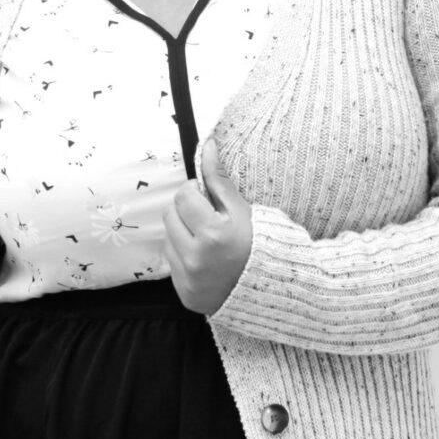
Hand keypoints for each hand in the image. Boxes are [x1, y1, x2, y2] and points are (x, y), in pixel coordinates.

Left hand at [162, 139, 253, 315]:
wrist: (270, 290)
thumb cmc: (259, 244)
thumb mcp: (242, 209)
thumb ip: (219, 178)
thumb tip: (207, 146)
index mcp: (212, 233)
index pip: (183, 196)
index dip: (194, 192)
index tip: (208, 199)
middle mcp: (196, 257)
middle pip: (170, 214)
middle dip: (185, 210)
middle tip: (206, 216)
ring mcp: (188, 278)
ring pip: (168, 238)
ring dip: (183, 232)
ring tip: (207, 238)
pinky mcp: (184, 292)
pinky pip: (172, 263)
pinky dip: (183, 255)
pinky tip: (204, 258)